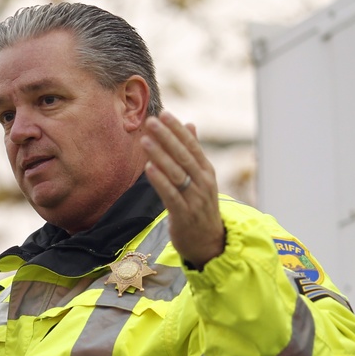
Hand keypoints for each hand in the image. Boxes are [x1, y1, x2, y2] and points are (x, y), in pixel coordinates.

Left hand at [142, 112, 224, 268]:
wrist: (209, 242)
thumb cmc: (200, 207)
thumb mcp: (201, 178)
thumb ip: (193, 152)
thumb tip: (190, 124)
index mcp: (206, 171)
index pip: (192, 145)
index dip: (177, 129)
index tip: (164, 113)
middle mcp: (203, 182)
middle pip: (183, 156)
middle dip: (167, 137)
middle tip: (151, 120)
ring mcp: (195, 199)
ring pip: (176, 173)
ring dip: (160, 155)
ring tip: (145, 140)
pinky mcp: (184, 214)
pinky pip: (171, 195)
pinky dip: (160, 181)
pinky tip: (149, 168)